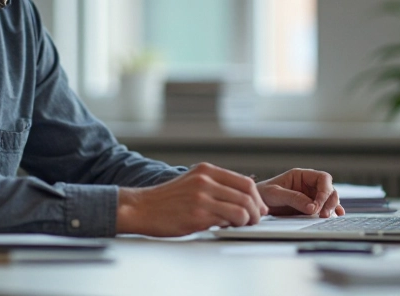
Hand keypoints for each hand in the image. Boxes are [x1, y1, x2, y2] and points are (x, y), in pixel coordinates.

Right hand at [115, 163, 267, 236]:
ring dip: (247, 221)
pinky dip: (232, 227)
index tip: (258, 208)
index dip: (256, 198)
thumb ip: (215, 186)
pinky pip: (227, 221)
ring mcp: (202, 197)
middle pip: (247, 195)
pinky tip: (225, 228)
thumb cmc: (166, 200)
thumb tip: (243, 199)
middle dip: (256, 211)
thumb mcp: (192, 182)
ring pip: (242, 209)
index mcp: (206, 170)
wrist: (140, 208)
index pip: (245, 182)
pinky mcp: (197, 215)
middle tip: (254, 220)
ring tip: (241, 226)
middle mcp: (205, 180)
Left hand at [256, 169, 344, 217]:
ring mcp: (311, 196)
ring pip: (329, 198)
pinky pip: (324, 207)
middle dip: (329, 201)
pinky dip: (332, 210)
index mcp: (301, 175)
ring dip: (331, 207)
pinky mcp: (310, 207)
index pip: (322, 178)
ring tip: (325, 217)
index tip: (317, 205)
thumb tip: (312, 207)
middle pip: (329, 188)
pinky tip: (337, 215)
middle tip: (323, 214)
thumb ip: (293, 198)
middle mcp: (308, 184)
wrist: (257, 204)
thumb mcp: (276, 194)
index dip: (325, 190)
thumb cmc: (264, 194)